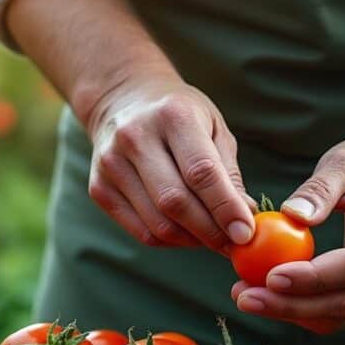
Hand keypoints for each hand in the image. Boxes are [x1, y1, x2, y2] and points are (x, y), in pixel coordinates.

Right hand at [86, 74, 254, 248]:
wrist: (124, 100)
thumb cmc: (181, 116)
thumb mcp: (214, 128)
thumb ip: (230, 174)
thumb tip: (246, 221)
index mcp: (172, 115)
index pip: (201, 172)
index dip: (225, 208)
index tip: (245, 234)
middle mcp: (136, 137)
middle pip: (175, 202)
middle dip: (210, 231)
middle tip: (233, 244)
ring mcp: (111, 164)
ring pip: (158, 224)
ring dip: (192, 240)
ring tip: (212, 237)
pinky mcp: (99, 188)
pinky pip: (142, 231)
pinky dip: (170, 240)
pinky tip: (186, 232)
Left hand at [231, 124, 344, 332]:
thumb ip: (321, 188)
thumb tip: (290, 215)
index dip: (314, 277)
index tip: (269, 277)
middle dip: (292, 305)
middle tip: (243, 297)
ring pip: (344, 314)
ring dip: (293, 313)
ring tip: (247, 297)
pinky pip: (344, 313)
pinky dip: (306, 311)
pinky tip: (272, 297)